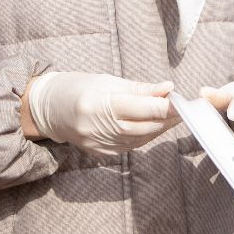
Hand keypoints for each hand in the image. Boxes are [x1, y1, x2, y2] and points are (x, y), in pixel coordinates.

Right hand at [25, 72, 176, 156]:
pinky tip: (154, 126)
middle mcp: (99, 127)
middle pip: (146, 126)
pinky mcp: (100, 153)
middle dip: (169, 118)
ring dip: (160, 127)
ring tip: (173, 116)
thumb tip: (168, 89)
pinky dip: (146, 135)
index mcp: (101, 104)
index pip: (145, 109)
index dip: (169, 107)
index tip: (184, 101)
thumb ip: (140, 89)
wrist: (48, 109)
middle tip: (185, 109)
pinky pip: (131, 145)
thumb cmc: (80, 87)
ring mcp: (99, 143)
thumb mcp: (109, 81)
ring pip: (141, 138)